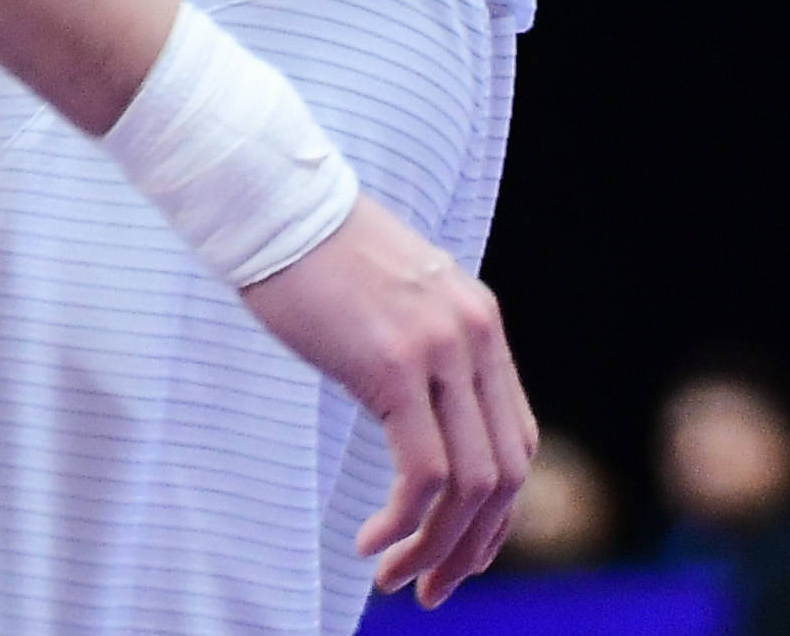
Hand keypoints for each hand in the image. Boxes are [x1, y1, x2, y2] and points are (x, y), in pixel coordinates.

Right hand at [240, 195, 532, 606]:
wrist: (271, 200)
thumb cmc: (314, 255)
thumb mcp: (391, 305)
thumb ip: (419, 356)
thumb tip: (418, 424)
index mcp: (480, 323)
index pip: (518, 440)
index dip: (497, 513)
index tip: (460, 552)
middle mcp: (475, 335)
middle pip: (506, 473)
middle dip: (473, 545)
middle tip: (432, 589)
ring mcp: (440, 349)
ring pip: (470, 484)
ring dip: (436, 547)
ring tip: (398, 578)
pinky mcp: (395, 364)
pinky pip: (422, 472)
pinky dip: (403, 523)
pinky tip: (372, 542)